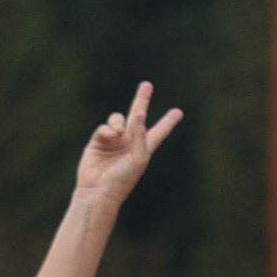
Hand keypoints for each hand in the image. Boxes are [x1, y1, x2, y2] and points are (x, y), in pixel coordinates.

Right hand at [72, 83, 183, 208]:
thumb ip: (140, 133)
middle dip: (141, 101)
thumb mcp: (138, 156)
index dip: (168, 122)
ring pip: (118, 119)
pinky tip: (109, 137)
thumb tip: (139, 113)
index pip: (159, 132)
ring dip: (118, 123)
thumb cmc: (123, 179)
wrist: (98, 191)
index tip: (178, 112)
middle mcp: (129, 142)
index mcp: (144, 148)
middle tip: (147, 85)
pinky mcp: (98, 142)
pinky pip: (104, 128)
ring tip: (118, 133)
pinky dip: (107, 130)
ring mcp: (113, 141)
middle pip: (137, 117)